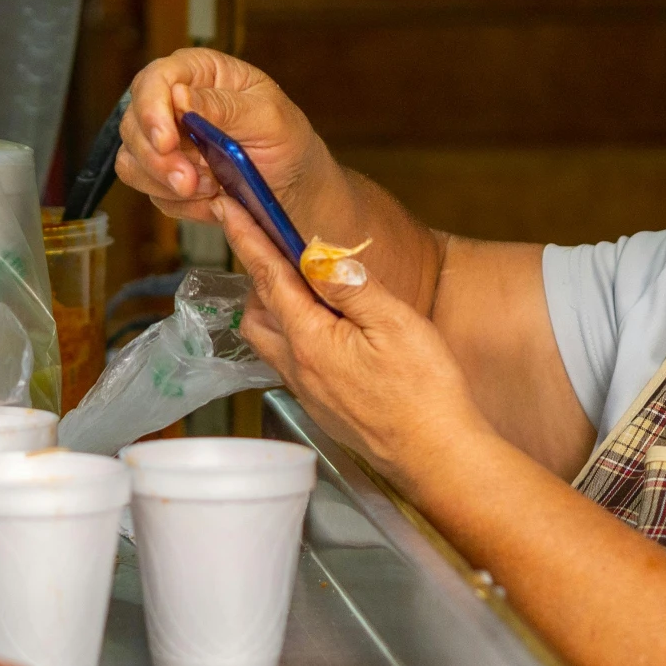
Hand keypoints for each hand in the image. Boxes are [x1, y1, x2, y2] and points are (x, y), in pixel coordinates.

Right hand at [114, 49, 333, 224]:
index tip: (166, 141)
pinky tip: (213, 199)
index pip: (156, 78)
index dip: (151, 108)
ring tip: (211, 189)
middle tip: (189, 181)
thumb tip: (178, 97)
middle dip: (157, 158)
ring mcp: (167, 142)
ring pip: (132, 160)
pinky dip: (181, 203)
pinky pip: (151, 192)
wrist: (295, 190)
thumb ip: (225, 106)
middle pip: (133, 122)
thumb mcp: (270, 118)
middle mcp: (175, 103)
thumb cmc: (288, 143)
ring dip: (166, 183)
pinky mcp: (165, 176)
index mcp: (201, 73)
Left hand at [215, 195, 482, 490]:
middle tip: (277, 247)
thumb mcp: (395, 324)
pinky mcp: (324, 406)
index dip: (245, 238)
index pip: (267, 277)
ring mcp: (310, 391)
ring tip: (306, 288)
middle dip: (259, 276)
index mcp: (311, 340)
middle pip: (257, 312)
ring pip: (272, 340)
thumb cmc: (424, 394)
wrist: (437, 457)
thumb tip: (317, 254)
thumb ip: (352, 287)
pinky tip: (328, 332)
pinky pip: (293, 363)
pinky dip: (296, 336)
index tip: (228, 209)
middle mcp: (299, 368)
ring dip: (277, 309)